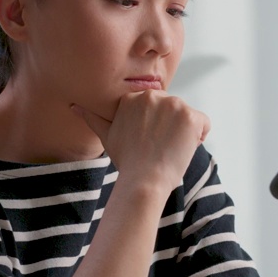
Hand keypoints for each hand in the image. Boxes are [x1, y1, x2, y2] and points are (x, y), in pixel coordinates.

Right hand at [72, 91, 209, 194]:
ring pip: (188, 118)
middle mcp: (154, 96)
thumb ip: (92, 117)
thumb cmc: (126, 161)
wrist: (143, 181)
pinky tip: (183, 149)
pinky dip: (198, 137)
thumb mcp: (107, 136)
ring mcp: (174, 105)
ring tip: (168, 150)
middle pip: (173, 111)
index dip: (155, 127)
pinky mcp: (191, 117)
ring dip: (183, 133)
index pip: (156, 108)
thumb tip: (73, 105)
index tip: (148, 143)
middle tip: (157, 149)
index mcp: (134, 98)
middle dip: (170, 128)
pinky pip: (204, 124)